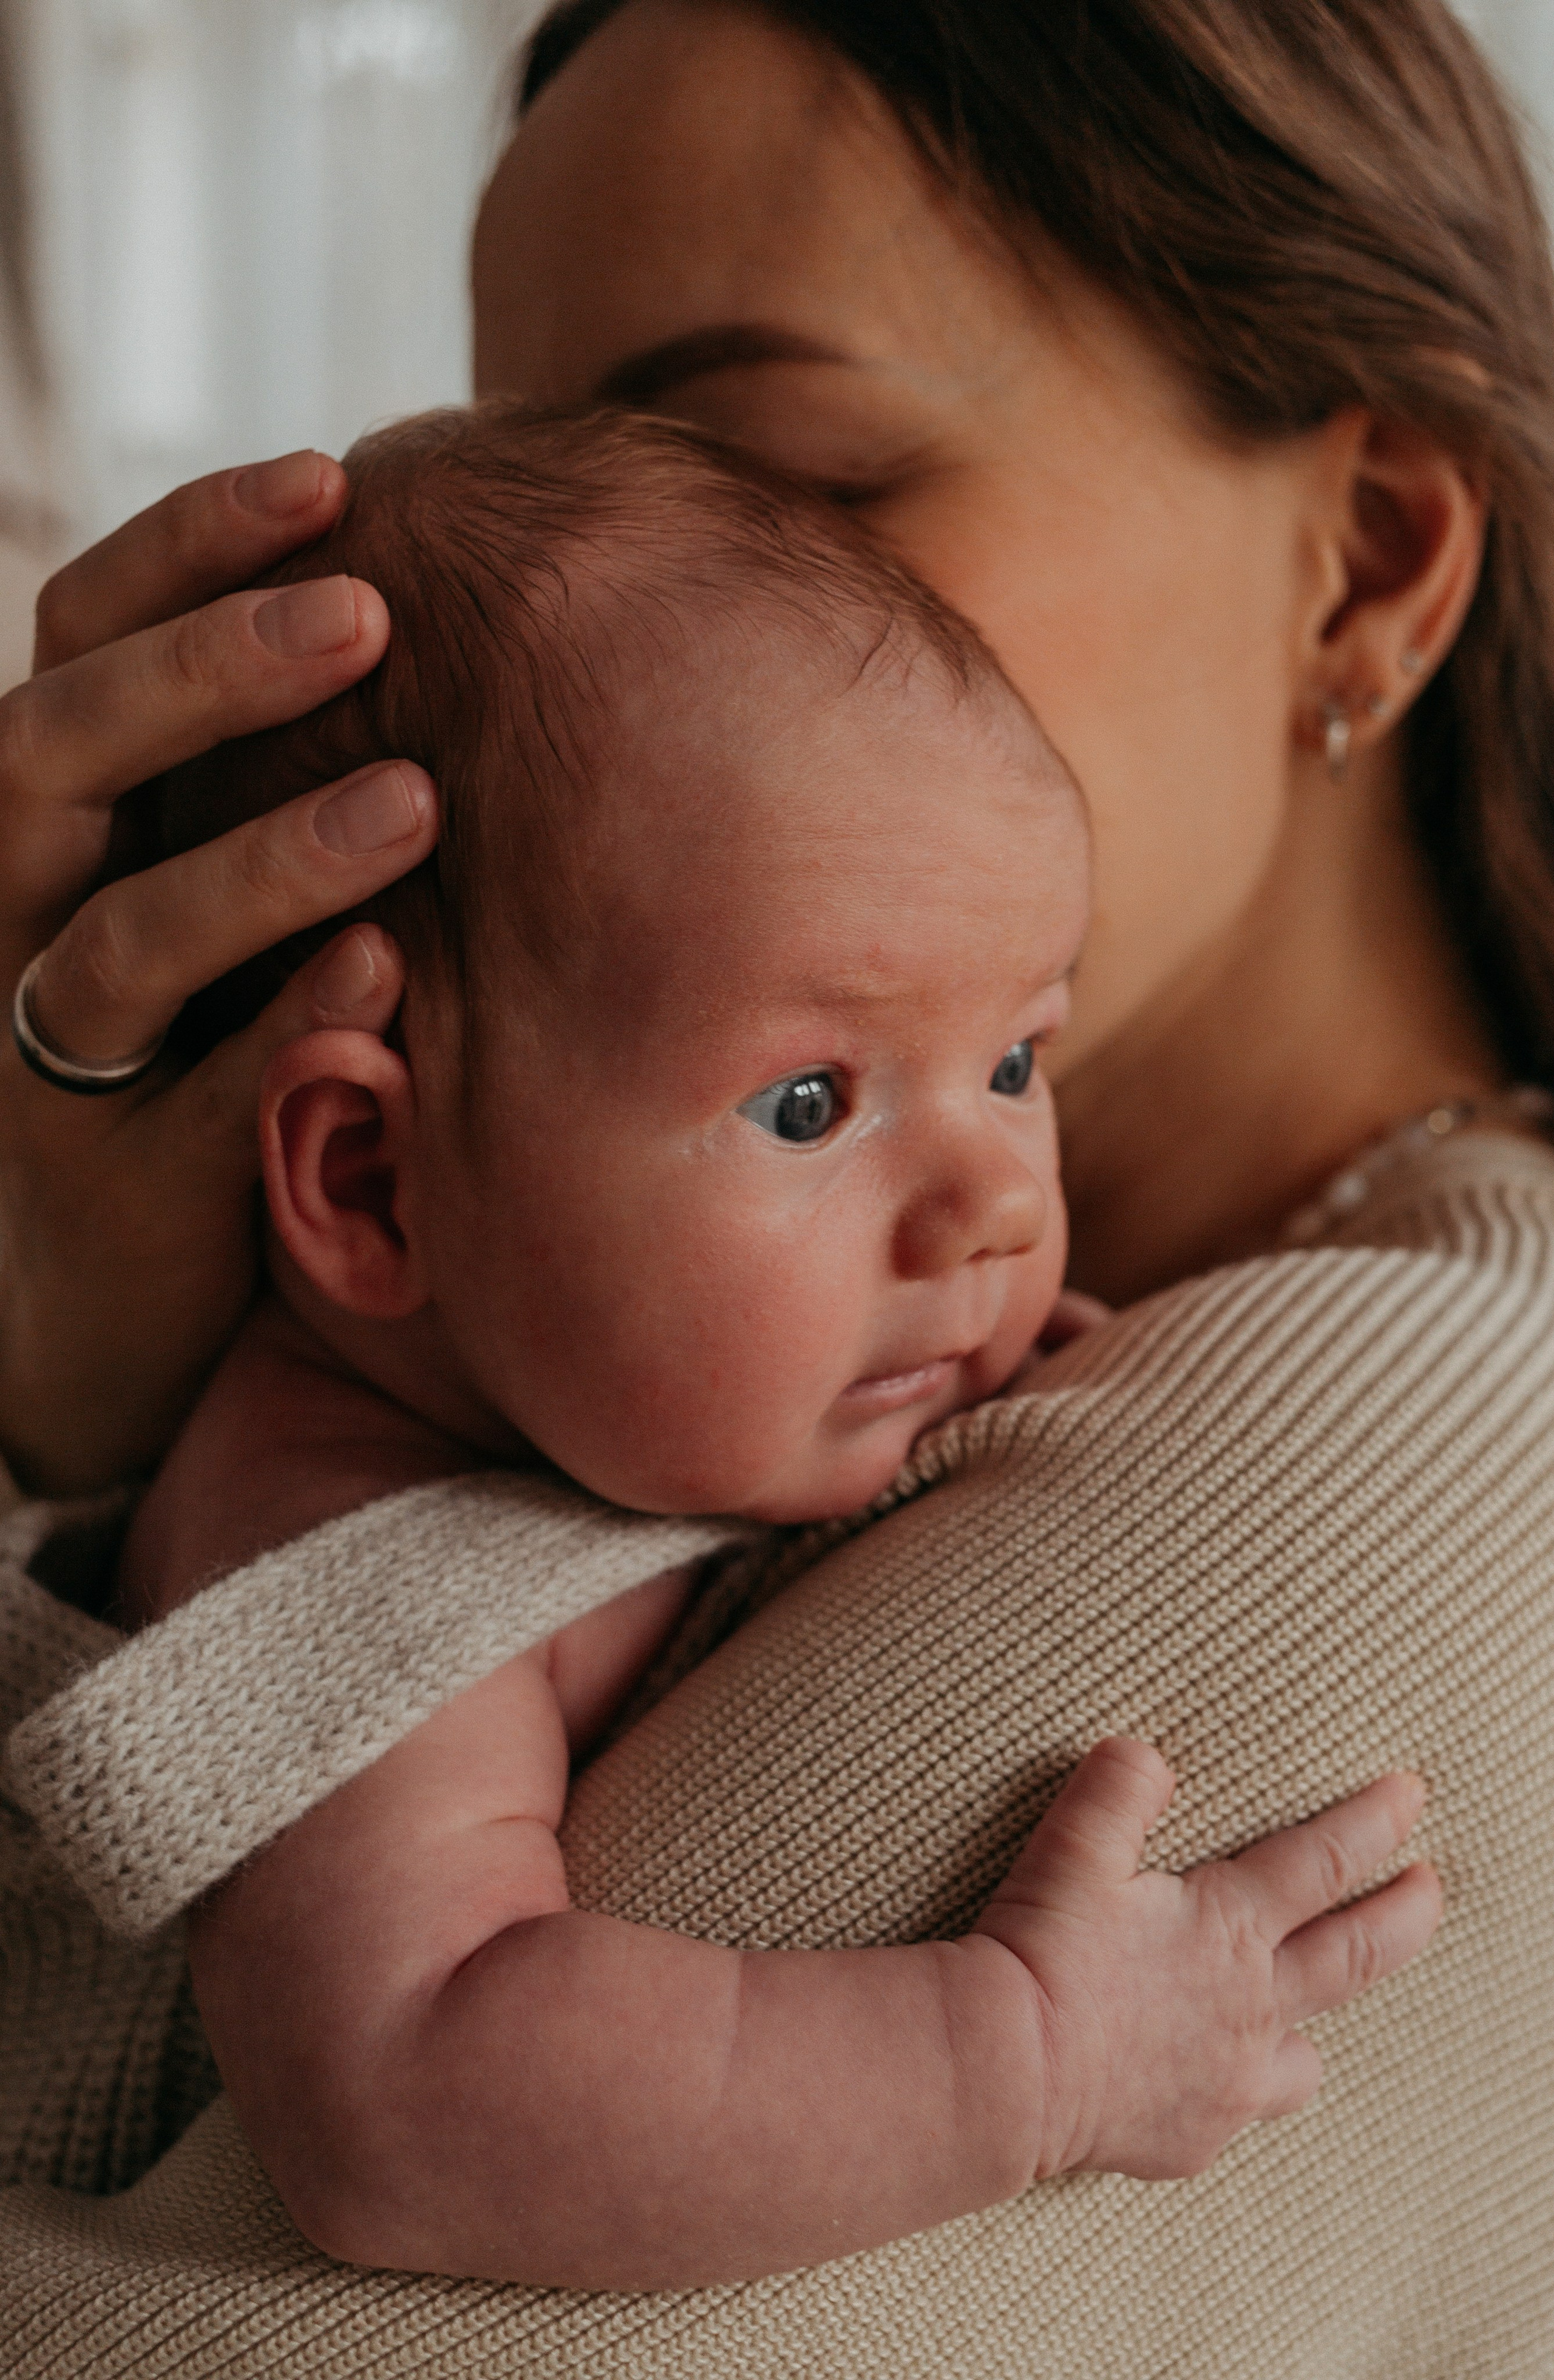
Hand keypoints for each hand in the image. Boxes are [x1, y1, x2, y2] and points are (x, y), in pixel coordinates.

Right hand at [0, 453, 438, 1493]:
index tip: (325, 475)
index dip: (182, 547)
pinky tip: (391, 976)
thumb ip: (255, 773)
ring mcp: (47, 1058)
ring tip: (417, 799)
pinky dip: (288, 1033)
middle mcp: (14, 914)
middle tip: (367, 611)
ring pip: (120, 941)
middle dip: (205, 674)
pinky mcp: (118, 1186)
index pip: (74, 636)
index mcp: (45, 817)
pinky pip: (196, 1107)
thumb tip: (420, 599)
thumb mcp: (199, 884)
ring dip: (261, 861)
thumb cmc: (186, 1044)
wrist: (105, 1295)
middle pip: (56, 755)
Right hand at [975, 1737, 1440, 2180]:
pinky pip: (1233, 2112)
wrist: (1008, 2071)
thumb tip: (1147, 1755)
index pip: (1322, 1861)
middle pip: (1352, 1956)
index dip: (1373, 1822)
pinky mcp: (1192, 2137)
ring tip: (1309, 2014)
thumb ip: (1118, 1789)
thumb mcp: (1073, 1849)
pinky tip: (1202, 2081)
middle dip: (1403, 1915)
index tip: (1411, 1795)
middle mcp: (1249, 2007)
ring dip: (1314, 2025)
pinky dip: (1229, 2091)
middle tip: (1432, 1887)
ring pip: (1304, 2056)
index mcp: (1227, 1927)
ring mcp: (1229, 2081)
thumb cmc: (1042, 1955)